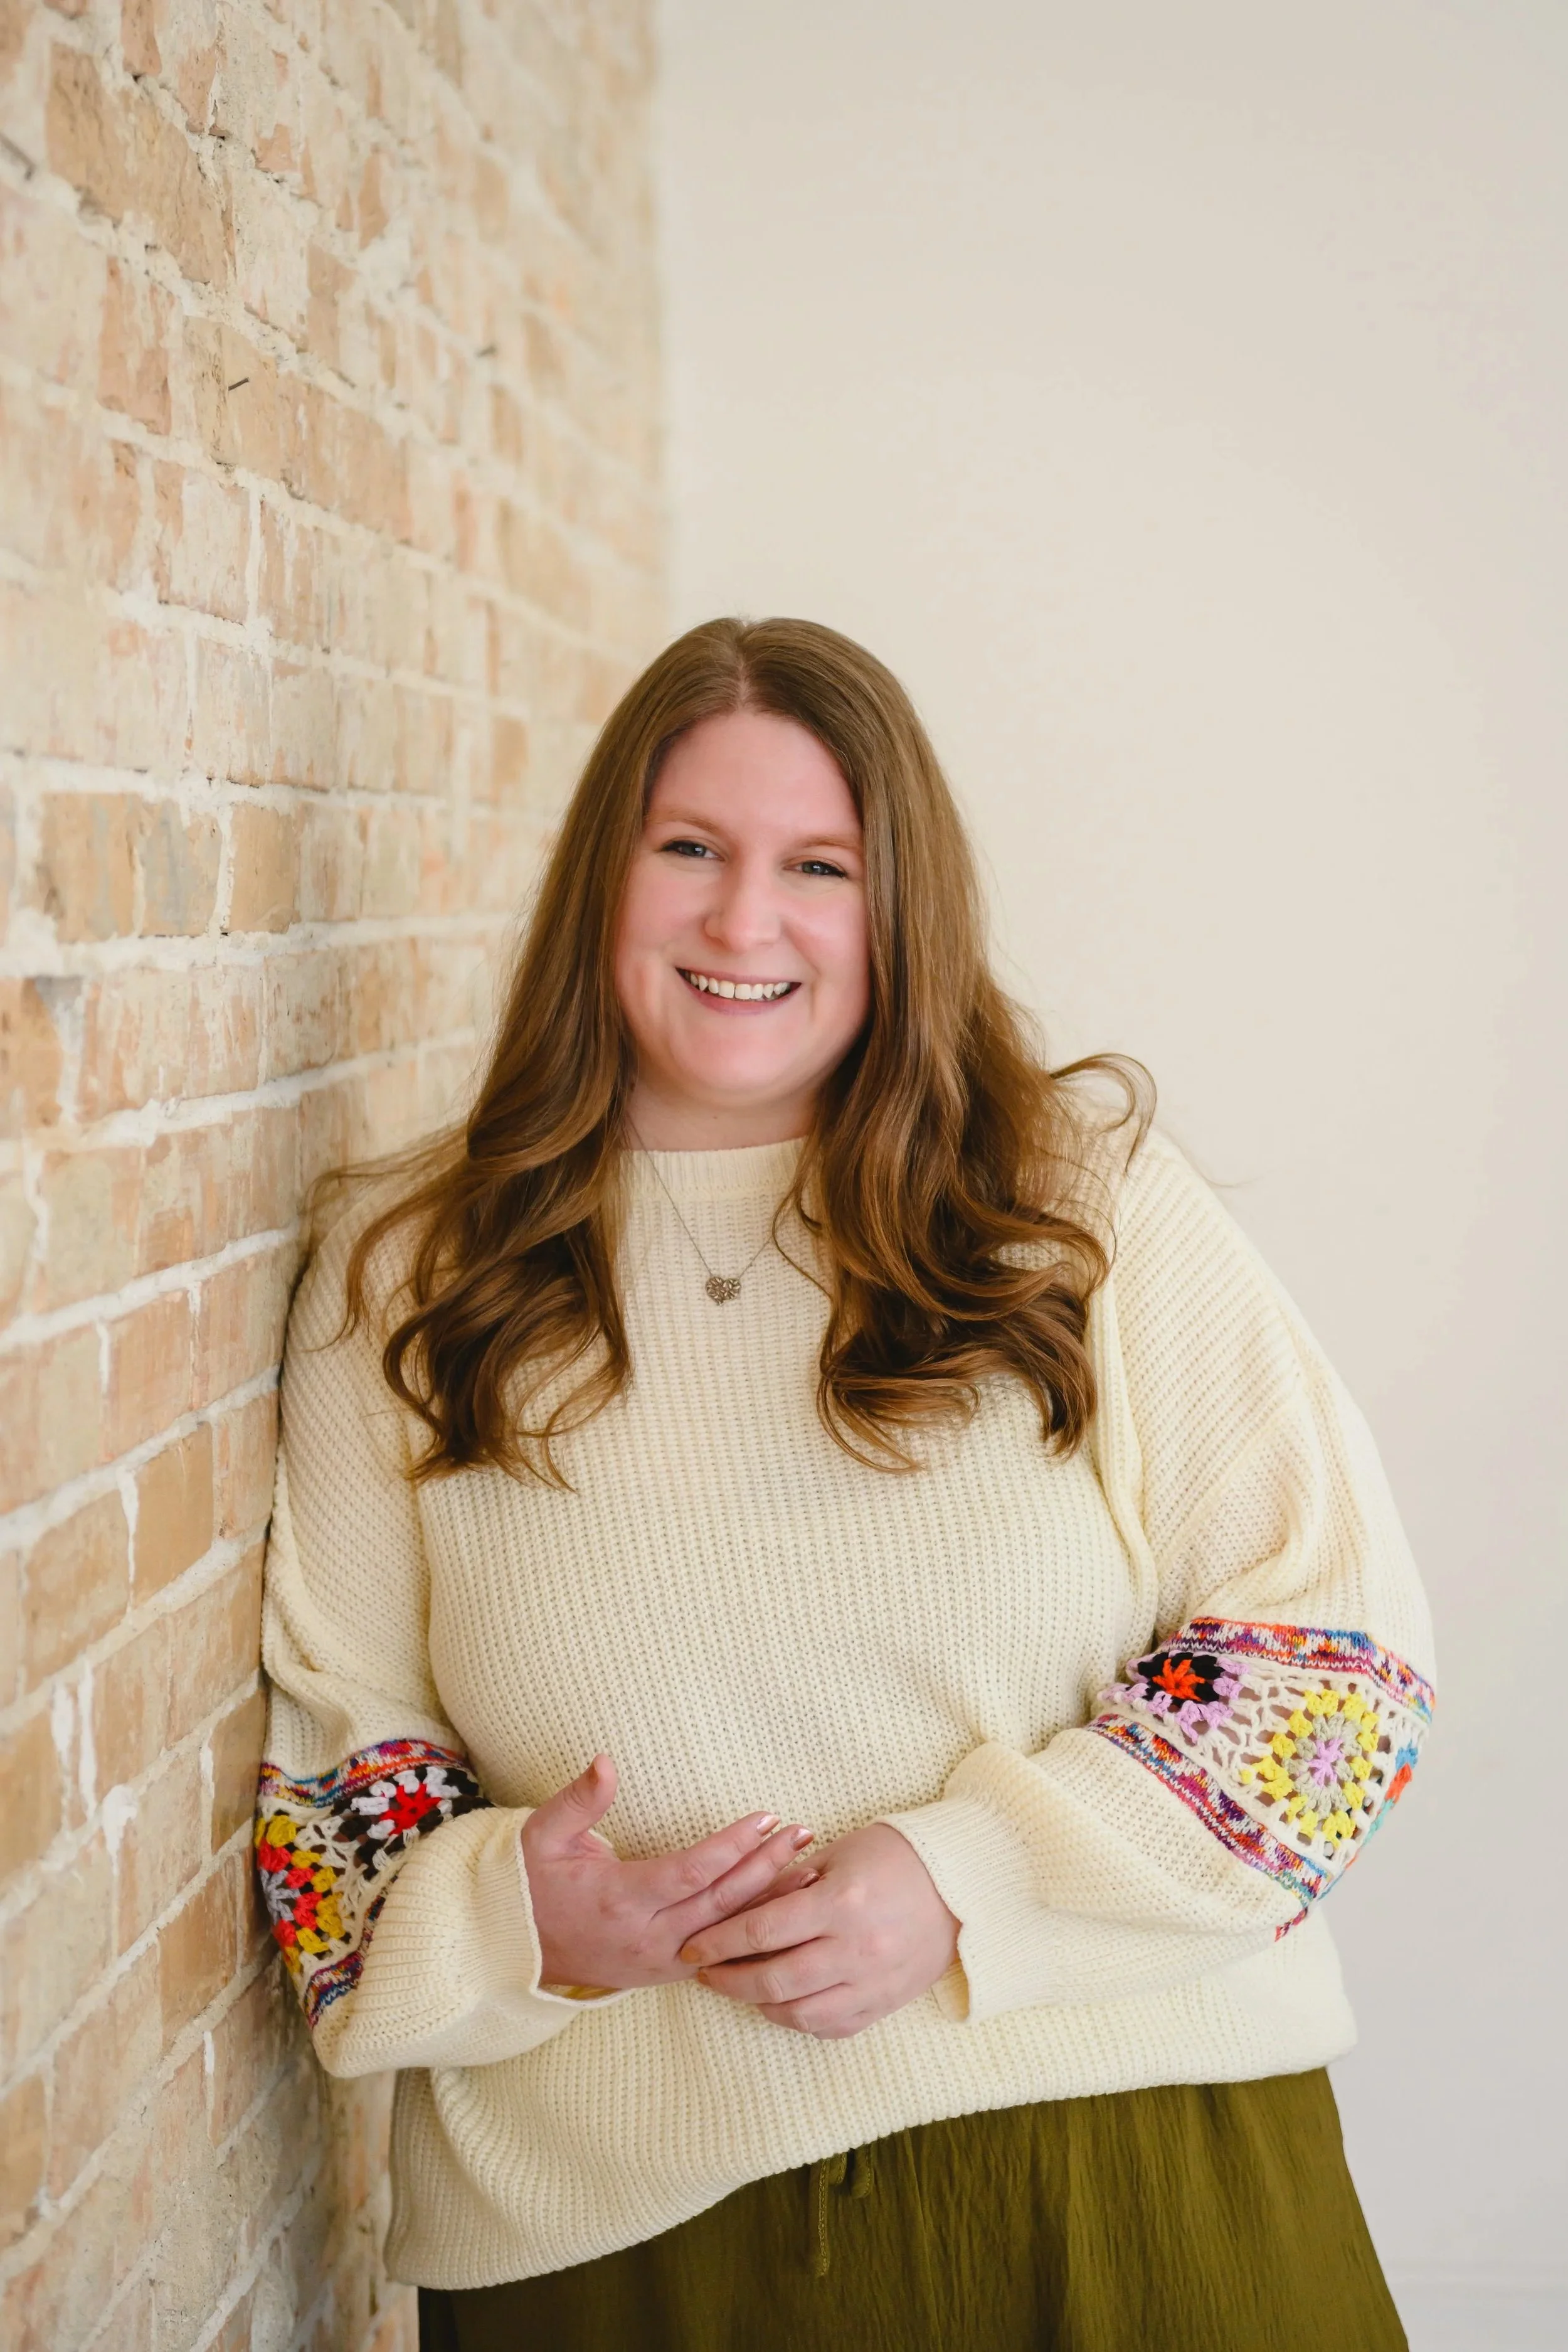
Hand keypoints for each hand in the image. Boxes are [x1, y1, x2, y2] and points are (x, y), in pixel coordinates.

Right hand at [521, 1754, 814, 1990]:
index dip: (733, 1846)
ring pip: (727, 1933)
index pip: (691, 1872)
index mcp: (619, 1899)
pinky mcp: (667, 1972)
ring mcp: (659, 1961)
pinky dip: (753, 1931)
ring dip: (769, 1901)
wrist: (512, 1948)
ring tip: (810, 1871)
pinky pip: (720, 1952)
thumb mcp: (540, 1835)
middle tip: (803, 1834)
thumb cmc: (530, 1883)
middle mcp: (646, 1937)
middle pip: (721, 1903)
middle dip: (766, 1868)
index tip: (766, 1818)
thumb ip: (578, 1800)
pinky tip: (783, 1912)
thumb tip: (605, 1762)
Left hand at [678, 1821, 959, 2038]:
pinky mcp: (885, 2005)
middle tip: (703, 1972)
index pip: (763, 1929)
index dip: (719, 1940)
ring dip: (757, 2002)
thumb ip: (790, 1882)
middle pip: (773, 1979)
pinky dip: (797, 2018)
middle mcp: (856, 1949)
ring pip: (798, 2012)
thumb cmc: (896, 1857)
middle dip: (727, 1978)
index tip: (692, 1944)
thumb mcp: (840, 1853)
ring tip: (737, 1986)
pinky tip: (780, 2002)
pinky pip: (829, 2026)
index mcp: (840, 1903)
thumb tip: (741, 1907)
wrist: (963, 1885)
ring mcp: (873, 1984)